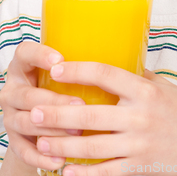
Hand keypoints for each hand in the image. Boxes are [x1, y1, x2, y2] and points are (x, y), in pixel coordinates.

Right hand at [0, 41, 84, 170]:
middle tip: (80, 105)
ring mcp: (11, 115)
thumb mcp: (64, 72)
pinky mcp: (14, 140)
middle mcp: (13, 89)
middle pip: (27, 94)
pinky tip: (60, 161)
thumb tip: (126, 58)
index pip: (24, 53)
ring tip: (77, 133)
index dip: (40, 55)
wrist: (40, 118)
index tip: (60, 59)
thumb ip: (83, 67)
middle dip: (55, 101)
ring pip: (26, 122)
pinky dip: (42, 157)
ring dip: (52, 129)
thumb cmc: (61, 87)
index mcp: (24, 66)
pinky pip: (24, 151)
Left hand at [30, 61, 176, 175]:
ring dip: (63, 145)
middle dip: (58, 114)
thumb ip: (139, 76)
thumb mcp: (165, 88)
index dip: (79, 70)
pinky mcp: (138, 167)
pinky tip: (65, 171)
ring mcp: (138, 145)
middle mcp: (140, 117)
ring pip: (91, 147)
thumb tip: (116, 59)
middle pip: (90, 115)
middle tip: (36, 111)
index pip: (106, 75)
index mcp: (145, 91)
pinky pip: (105, 172)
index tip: (57, 67)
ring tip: (42, 142)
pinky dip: (83, 174)